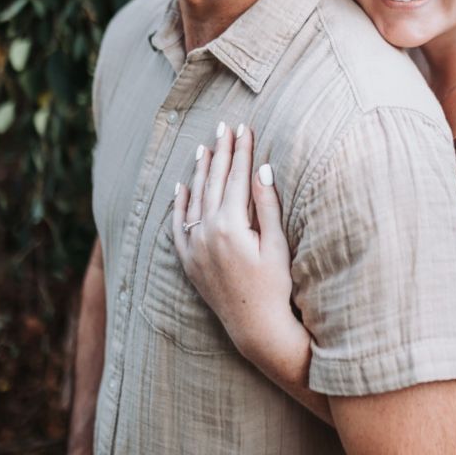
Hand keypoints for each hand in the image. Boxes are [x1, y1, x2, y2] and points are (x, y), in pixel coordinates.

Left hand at [172, 122, 298, 357]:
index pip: (237, 177)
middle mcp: (207, 232)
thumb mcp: (277, 244)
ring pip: (195, 197)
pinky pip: (178, 225)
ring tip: (205, 147)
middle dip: (221, 152)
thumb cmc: (275, 286)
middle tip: (225, 127)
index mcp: (231, 225)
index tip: (245, 128)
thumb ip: (267, 204)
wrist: (255, 327)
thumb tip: (262, 168)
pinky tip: (181, 185)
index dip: (242, 151)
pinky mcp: (189, 260)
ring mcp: (194, 246)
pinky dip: (179, 203)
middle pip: (215, 181)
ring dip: (201, 170)